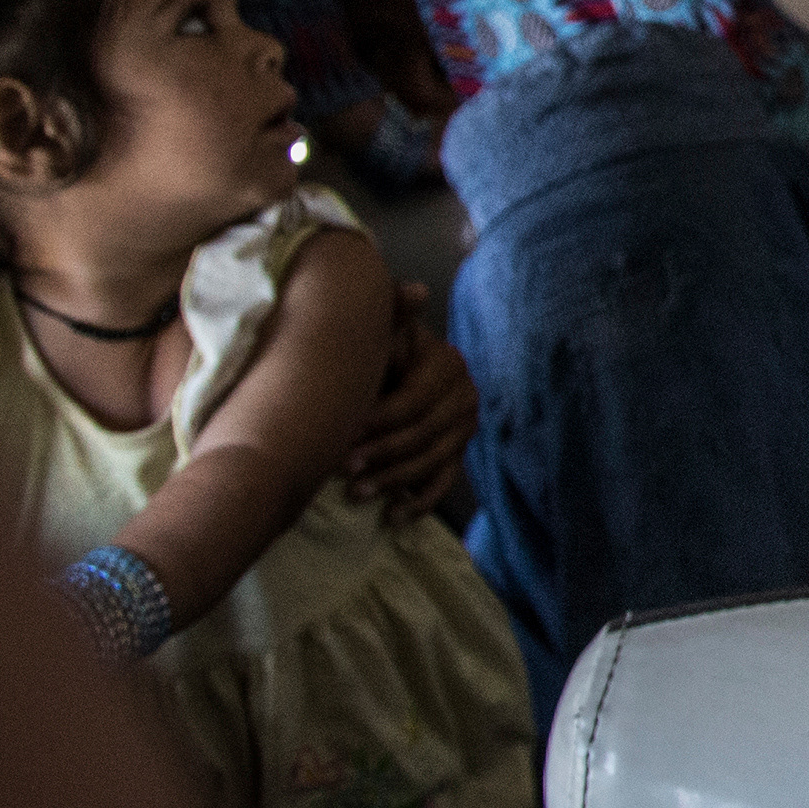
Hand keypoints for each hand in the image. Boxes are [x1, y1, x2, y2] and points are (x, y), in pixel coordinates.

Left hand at [344, 282, 475, 518]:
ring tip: (356, 495)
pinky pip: (444, 483)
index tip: (342, 435)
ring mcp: (464, 429)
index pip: (413, 402)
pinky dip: (420, 503)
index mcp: (448, 367)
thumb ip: (394, 311)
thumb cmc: (380, 349)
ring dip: (393, 482)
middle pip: (422, 437)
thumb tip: (415, 290)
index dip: (377, 422)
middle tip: (343, 470)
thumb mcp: (385, 328)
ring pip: (431, 463)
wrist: (396, 366)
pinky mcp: (458, 454)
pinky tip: (393, 518)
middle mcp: (465, 399)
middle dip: (381, 456)